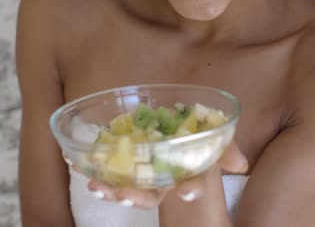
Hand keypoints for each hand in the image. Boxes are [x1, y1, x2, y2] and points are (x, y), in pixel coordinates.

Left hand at [80, 139, 248, 208]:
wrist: (167, 117)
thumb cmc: (190, 131)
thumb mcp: (210, 136)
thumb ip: (224, 148)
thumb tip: (240, 163)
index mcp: (181, 169)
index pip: (188, 183)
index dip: (190, 188)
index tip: (189, 191)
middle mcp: (160, 175)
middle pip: (149, 193)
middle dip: (137, 197)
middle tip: (123, 195)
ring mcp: (139, 167)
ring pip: (125, 185)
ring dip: (110, 188)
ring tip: (96, 185)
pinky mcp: (121, 155)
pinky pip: (105, 165)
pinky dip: (90, 165)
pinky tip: (74, 160)